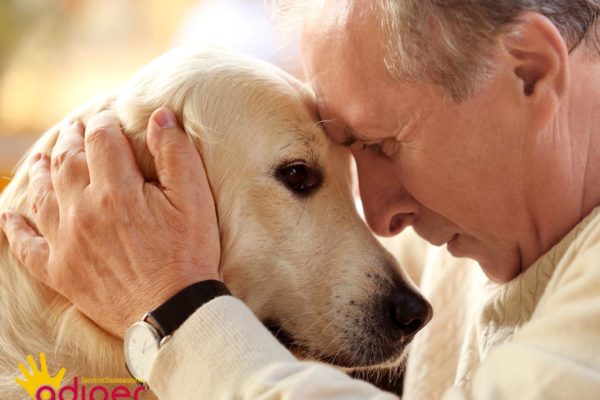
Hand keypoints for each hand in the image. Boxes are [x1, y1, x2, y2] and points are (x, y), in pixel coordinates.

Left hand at [0, 107, 220, 337]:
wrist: (172, 312)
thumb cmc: (188, 254)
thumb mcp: (194, 200)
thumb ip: (176, 154)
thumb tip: (160, 116)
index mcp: (116, 190)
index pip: (102, 140)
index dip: (105, 123)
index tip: (110, 118)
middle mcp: (82, 211)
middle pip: (67, 162)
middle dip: (71, 140)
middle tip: (73, 129)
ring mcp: (66, 243)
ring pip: (42, 196)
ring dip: (40, 172)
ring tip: (41, 159)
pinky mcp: (60, 272)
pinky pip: (27, 247)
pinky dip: (15, 230)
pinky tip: (8, 217)